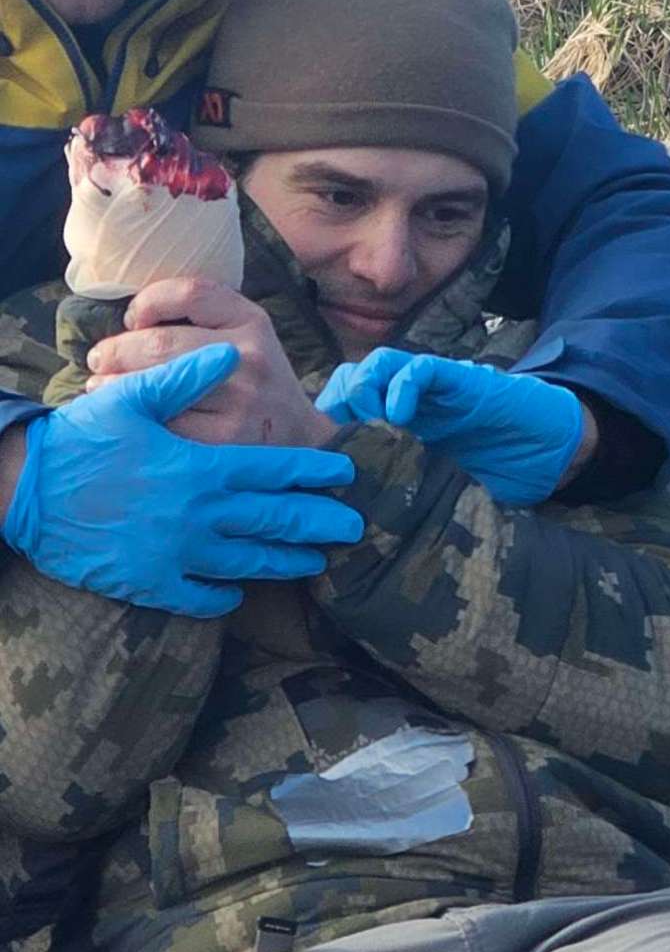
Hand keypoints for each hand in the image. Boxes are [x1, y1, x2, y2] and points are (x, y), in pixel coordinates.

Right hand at [3, 344, 364, 617]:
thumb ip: (187, 377)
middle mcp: (197, 514)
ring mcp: (175, 554)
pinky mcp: (149, 582)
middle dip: (318, 523)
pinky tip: (238, 593)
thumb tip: (229, 355)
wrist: (26, 492)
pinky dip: (223, 595)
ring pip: (246, 562)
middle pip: (274, 521)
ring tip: (314, 562)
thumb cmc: (82, 441)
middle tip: (354, 526)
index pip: (274, 471)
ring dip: (284, 562)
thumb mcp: (133, 399)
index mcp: (201, 467)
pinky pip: (198, 596)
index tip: (345, 476)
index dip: (313, 473)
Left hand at [85, 278, 337, 448]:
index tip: (132, 319)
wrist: (298, 436)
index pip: (189, 293)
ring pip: (156, 385)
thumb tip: (132, 320)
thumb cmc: (259, 380)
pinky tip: (125, 415)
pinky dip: (135, 417)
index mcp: (252, 320)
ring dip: (114, 386)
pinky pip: (163, 423)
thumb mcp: (248, 335)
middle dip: (116, 351)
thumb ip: (204, 319)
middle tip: (98, 359)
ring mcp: (238, 399)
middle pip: (161, 343)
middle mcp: (247, 356)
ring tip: (101, 386)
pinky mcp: (224, 439)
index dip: (148, 302)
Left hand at [316, 351, 586, 504]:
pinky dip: (403, 384)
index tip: (319, 464)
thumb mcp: (437, 498)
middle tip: (337, 443)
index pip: (341, 416)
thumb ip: (403, 505)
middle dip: (334, 408)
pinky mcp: (459, 380)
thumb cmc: (498, 478)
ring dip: (361, 390)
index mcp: (396, 433)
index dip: (323, 432)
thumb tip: (356, 558)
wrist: (551, 449)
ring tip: (366, 423)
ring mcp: (432, 391)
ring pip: (376, 367)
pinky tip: (399, 414)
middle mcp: (408, 406)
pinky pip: (420, 369)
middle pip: (347, 386)